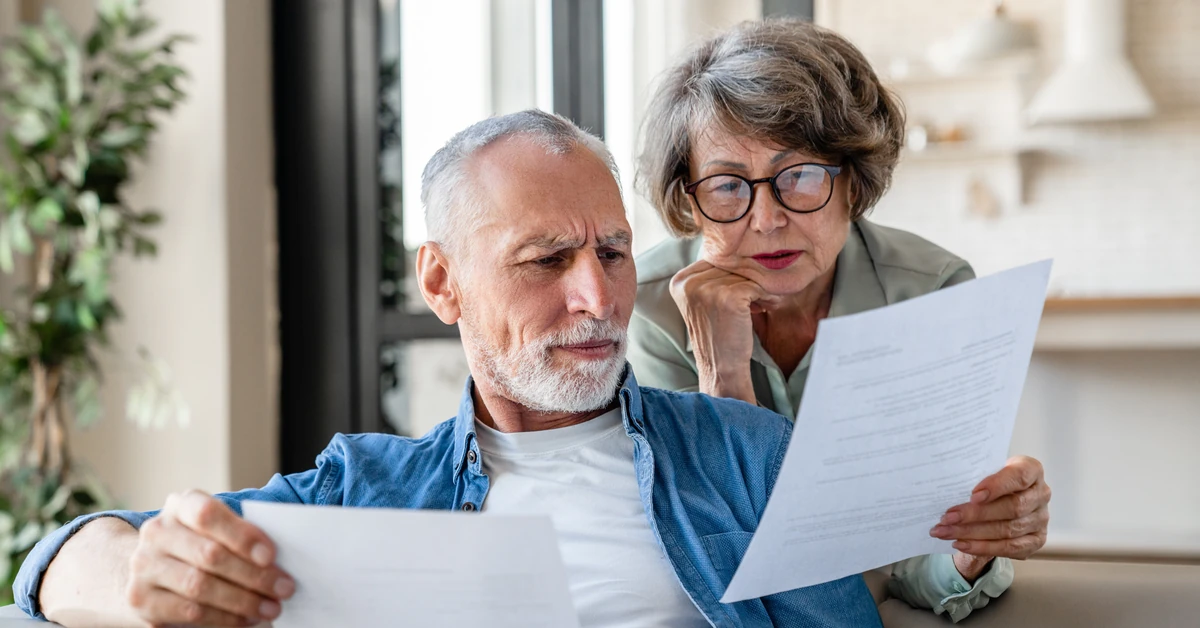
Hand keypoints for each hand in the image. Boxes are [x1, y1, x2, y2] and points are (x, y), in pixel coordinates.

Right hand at [126, 490, 294, 625]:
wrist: (153, 567)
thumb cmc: (200, 543)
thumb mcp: (217, 529)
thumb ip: (241, 535)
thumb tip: (277, 561)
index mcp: (180, 505)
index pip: (208, 514)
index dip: (242, 535)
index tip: (271, 556)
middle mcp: (157, 532)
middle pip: (209, 554)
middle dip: (254, 575)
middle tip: (284, 589)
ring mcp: (144, 565)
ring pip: (200, 586)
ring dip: (242, 601)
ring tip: (270, 608)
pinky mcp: (141, 598)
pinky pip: (189, 612)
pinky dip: (223, 618)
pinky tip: (245, 619)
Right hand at [669, 259, 779, 403]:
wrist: (722, 368)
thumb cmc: (718, 335)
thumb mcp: (704, 301)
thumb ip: (711, 275)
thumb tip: (736, 248)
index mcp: (679, 281)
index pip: (715, 259)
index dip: (732, 273)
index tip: (740, 292)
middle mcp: (689, 283)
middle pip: (730, 264)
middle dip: (747, 279)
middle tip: (756, 298)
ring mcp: (707, 289)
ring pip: (745, 273)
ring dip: (758, 287)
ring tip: (760, 304)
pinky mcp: (728, 297)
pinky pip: (756, 284)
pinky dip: (765, 295)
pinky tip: (763, 308)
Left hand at [930, 456, 1051, 580]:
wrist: (1000, 498)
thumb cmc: (990, 481)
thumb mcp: (985, 471)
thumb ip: (975, 477)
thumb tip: (948, 489)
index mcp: (1031, 470)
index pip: (1018, 476)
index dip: (997, 486)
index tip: (972, 495)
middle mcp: (1041, 494)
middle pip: (1012, 508)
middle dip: (975, 515)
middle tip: (947, 517)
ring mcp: (1041, 519)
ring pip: (1008, 530)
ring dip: (972, 533)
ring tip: (945, 532)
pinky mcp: (1036, 540)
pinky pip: (1009, 548)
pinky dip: (982, 547)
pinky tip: (961, 543)